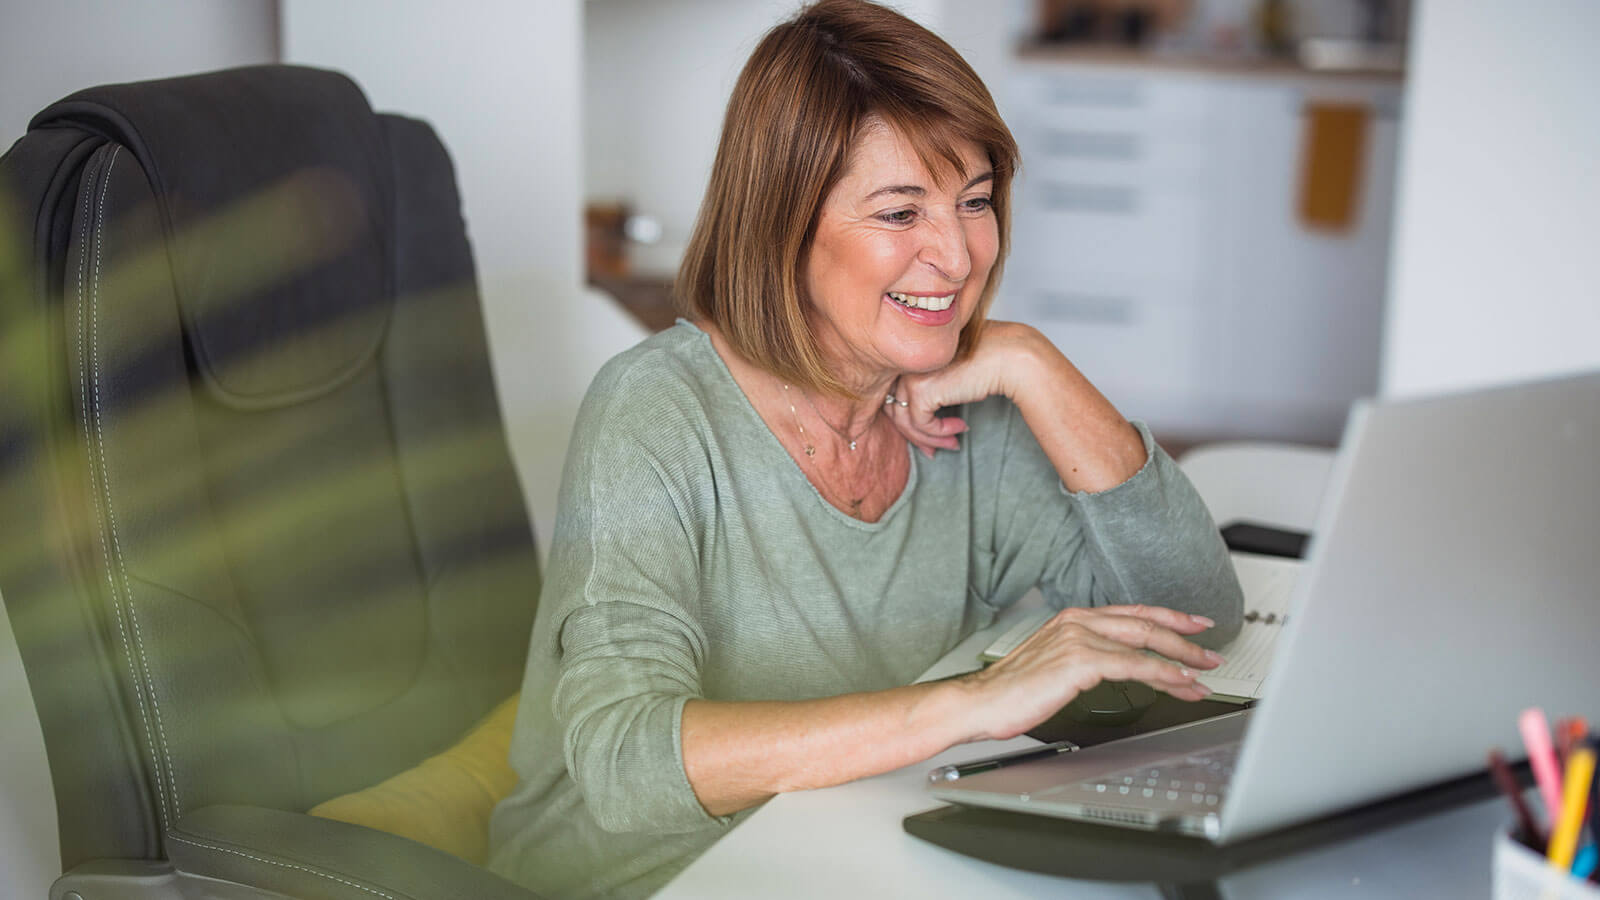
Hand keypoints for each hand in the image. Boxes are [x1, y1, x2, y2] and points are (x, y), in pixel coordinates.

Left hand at [884, 321, 1048, 457]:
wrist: (1007, 357)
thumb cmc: (987, 362)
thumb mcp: (952, 377)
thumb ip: (933, 391)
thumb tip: (923, 424)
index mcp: (910, 358)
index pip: (896, 396)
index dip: (911, 422)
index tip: (932, 440)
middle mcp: (905, 365)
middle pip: (896, 411)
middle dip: (916, 436)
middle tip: (935, 451)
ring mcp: (910, 376)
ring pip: (906, 422)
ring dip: (930, 439)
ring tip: (953, 443)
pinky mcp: (920, 391)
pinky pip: (921, 425)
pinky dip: (939, 433)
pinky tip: (961, 428)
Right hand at [956, 605, 1223, 742]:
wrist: (980, 703)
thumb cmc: (1011, 691)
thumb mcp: (1055, 666)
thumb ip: (1086, 658)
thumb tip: (1119, 667)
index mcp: (1073, 619)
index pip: (1133, 613)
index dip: (1169, 617)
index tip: (1195, 626)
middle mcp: (1078, 621)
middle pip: (1146, 623)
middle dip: (1185, 640)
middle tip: (1212, 654)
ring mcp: (1079, 638)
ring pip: (1145, 643)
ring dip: (1181, 661)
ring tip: (1203, 675)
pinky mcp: (1080, 661)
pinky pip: (1134, 665)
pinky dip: (1162, 674)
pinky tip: (1178, 683)